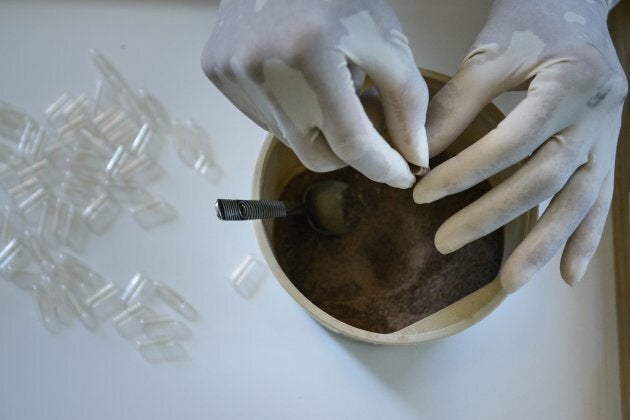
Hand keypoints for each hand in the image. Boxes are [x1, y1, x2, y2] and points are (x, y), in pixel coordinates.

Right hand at [201, 0, 428, 188]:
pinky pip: (265, 117)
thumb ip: (407, 103)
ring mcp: (231, 74)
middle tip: (365, 114)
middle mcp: (260, 71)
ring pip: (290, 139)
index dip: (382, 166)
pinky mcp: (216, 72)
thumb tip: (414, 157)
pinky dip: (290, 109)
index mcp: (309, 56)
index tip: (403, 175)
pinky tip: (297, 74)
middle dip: (349, 148)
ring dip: (317, 124)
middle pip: (316, 155)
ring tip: (328, 80)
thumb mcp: (386, 40)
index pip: (350, 142)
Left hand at [413, 0, 626, 291]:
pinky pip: (601, 200)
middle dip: (491, 217)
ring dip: (544, 246)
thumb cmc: (533, 15)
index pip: (510, 143)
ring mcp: (608, 136)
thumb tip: (420, 154)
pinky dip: (585, 238)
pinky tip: (568, 275)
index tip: (422, 193)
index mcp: (569, 85)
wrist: (582, 0)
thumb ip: (458, 102)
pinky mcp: (609, 148)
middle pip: (542, 179)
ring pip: (578, 200)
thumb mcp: (494, 48)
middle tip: (445, 243)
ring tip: (509, 284)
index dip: (464, 173)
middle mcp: (597, 116)